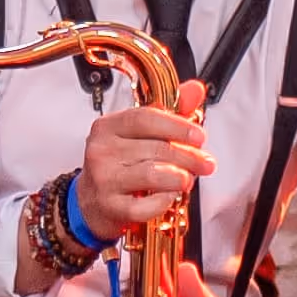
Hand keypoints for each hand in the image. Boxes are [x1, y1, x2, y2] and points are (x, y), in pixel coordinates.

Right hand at [73, 93, 212, 249]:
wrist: (91, 203)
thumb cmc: (118, 166)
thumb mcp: (138, 135)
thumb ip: (169, 112)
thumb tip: (195, 90)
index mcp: (108, 127)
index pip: (145, 118)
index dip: (176, 126)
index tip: (199, 136)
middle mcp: (102, 151)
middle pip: (155, 148)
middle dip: (188, 156)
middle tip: (205, 163)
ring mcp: (104, 179)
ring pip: (152, 174)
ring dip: (179, 177)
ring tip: (188, 179)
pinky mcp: (110, 206)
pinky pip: (144, 205)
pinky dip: (163, 201)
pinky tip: (169, 196)